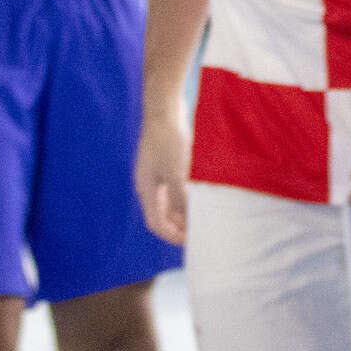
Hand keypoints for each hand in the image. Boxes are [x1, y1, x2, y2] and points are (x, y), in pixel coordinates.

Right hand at [133, 106, 191, 245]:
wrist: (165, 107)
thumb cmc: (168, 140)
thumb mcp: (176, 173)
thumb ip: (181, 198)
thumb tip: (188, 220)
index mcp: (146, 189)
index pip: (156, 223)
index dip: (171, 235)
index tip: (190, 242)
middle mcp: (150, 183)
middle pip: (163, 213)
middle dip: (179, 225)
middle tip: (199, 232)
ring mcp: (158, 171)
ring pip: (171, 199)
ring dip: (184, 210)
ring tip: (204, 216)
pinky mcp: (168, 160)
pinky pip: (177, 185)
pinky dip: (188, 194)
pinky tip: (203, 193)